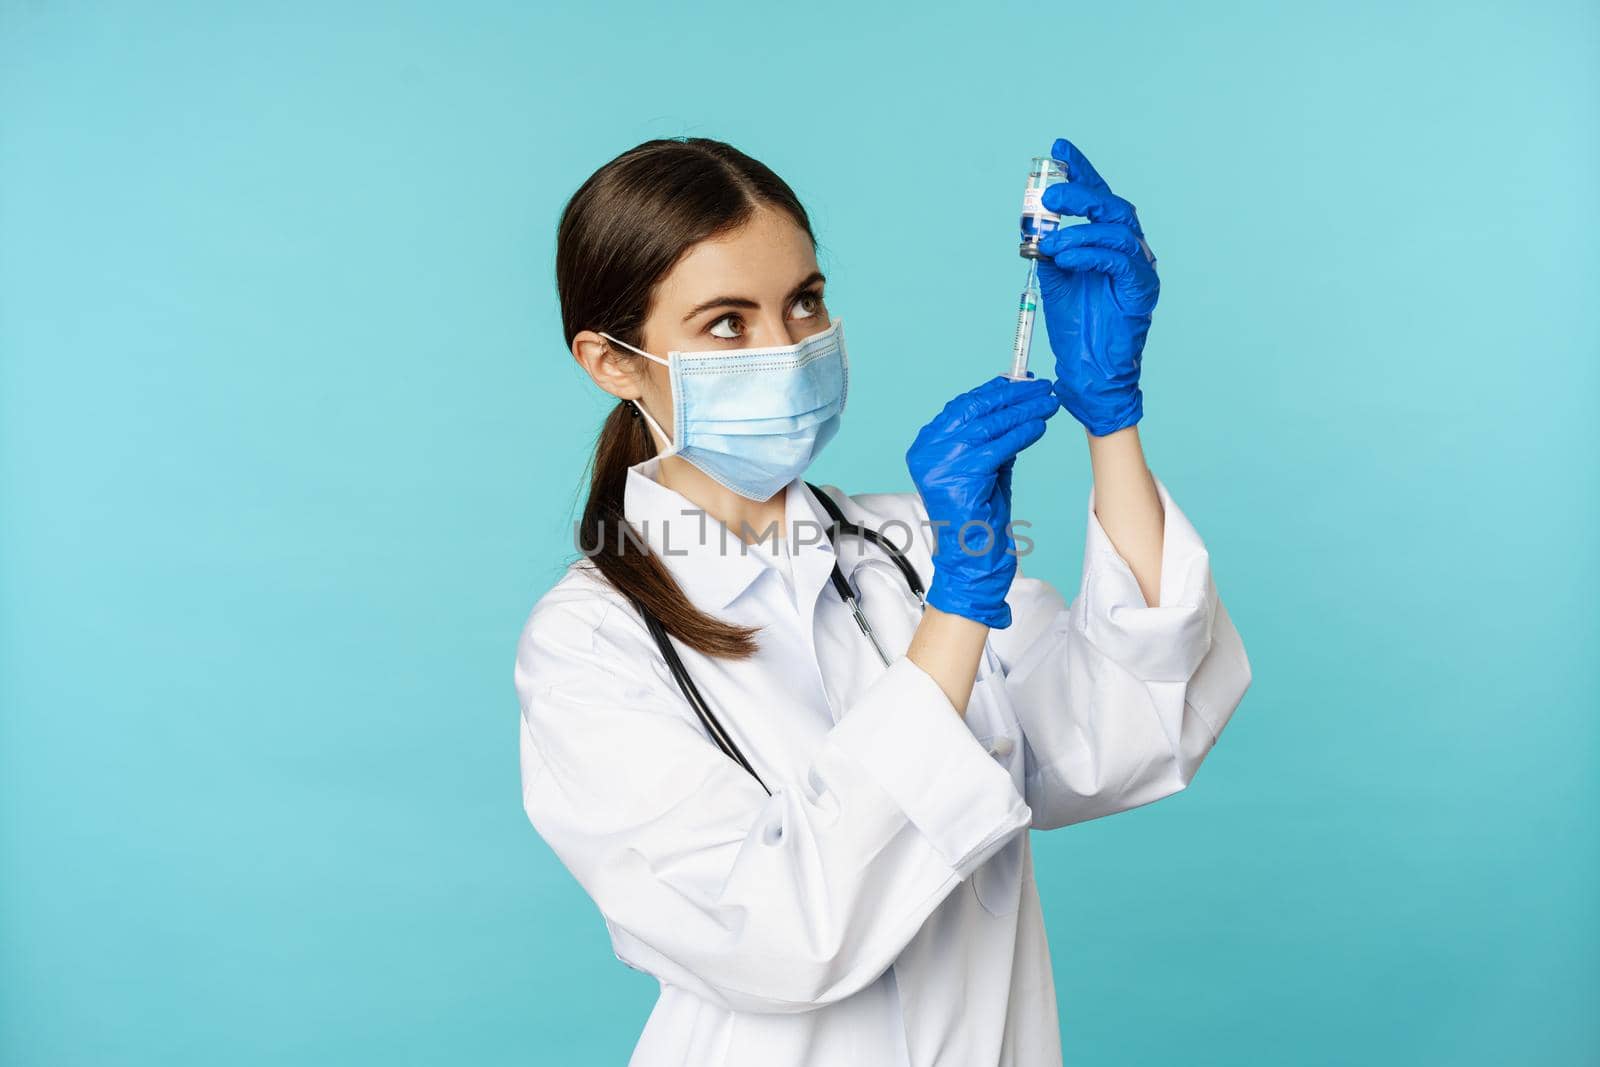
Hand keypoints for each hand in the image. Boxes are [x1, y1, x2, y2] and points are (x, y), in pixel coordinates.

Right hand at [905, 376, 1059, 628]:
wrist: (971, 561)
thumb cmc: (980, 517)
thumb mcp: (987, 467)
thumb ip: (995, 437)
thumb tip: (1018, 400)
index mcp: (926, 447)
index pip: (961, 406)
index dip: (993, 390)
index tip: (1022, 380)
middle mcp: (927, 453)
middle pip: (973, 410)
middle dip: (1011, 395)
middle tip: (1042, 387)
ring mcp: (939, 466)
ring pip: (987, 426)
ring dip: (1022, 411)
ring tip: (1048, 404)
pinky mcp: (959, 479)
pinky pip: (996, 447)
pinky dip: (1020, 434)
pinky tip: (1038, 427)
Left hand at [1036, 137, 1159, 436]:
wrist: (1088, 370)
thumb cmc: (1076, 328)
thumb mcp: (1054, 279)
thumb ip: (1051, 248)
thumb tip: (1036, 225)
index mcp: (1109, 244)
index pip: (1098, 199)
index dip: (1082, 170)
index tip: (1059, 147)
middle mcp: (1129, 250)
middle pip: (1112, 206)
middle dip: (1080, 191)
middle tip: (1049, 193)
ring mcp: (1139, 268)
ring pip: (1118, 228)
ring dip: (1080, 228)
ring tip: (1052, 240)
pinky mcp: (1142, 288)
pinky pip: (1120, 258)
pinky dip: (1091, 252)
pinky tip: (1066, 256)